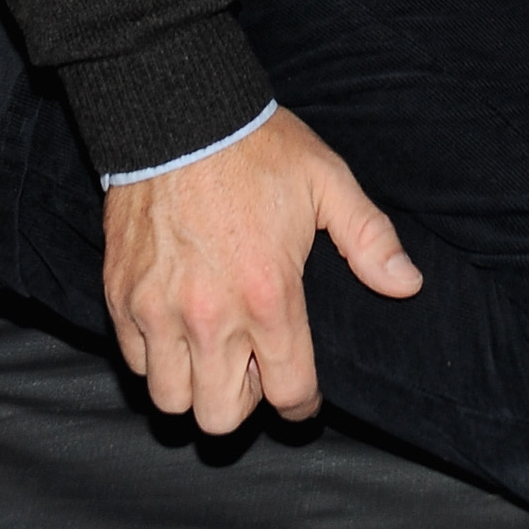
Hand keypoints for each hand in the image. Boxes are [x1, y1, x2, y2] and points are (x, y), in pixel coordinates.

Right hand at [101, 106, 420, 436]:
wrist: (178, 112)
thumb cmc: (257, 147)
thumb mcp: (326, 181)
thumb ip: (369, 239)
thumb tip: (407, 284)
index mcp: (268, 294)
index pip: (288, 391)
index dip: (301, 403)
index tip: (301, 395)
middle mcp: (210, 315)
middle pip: (221, 416)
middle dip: (244, 402)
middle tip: (253, 367)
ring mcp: (158, 310)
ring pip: (171, 400)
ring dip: (195, 386)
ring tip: (211, 352)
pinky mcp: (121, 297)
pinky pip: (135, 361)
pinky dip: (155, 356)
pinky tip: (176, 327)